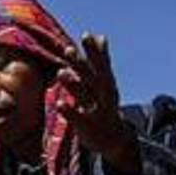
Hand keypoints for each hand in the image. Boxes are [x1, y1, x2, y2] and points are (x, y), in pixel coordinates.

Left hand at [56, 33, 138, 171]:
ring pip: (86, 96)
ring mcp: (98, 112)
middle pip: (93, 78)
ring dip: (74, 85)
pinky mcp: (90, 127)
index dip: (94, 52)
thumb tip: (101, 36)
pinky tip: (60, 104)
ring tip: (60, 72)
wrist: (115, 139)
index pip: (101, 65)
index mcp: (106, 84)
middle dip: (82, 65)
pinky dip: (71, 112)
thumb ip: (101, 61)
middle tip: (68, 49)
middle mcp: (104, 96)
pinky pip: (79, 119)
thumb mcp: (105, 83)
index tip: (86, 35)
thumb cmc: (106, 105)